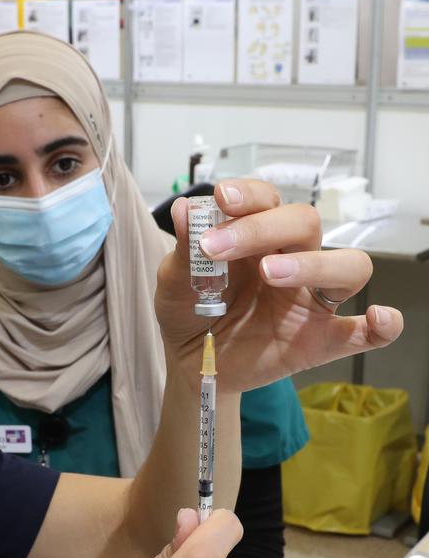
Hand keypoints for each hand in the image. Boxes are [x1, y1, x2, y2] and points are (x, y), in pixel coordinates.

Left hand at [155, 180, 402, 392]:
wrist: (188, 362)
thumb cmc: (188, 311)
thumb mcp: (175, 281)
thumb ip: (185, 249)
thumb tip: (184, 209)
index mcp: (257, 238)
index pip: (268, 201)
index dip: (249, 196)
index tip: (221, 199)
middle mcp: (292, 259)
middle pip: (305, 223)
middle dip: (262, 228)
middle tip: (218, 249)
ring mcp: (310, 300)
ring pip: (348, 266)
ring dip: (316, 264)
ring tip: (270, 274)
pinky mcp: (320, 340)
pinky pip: (364, 333)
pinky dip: (383, 325)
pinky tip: (380, 318)